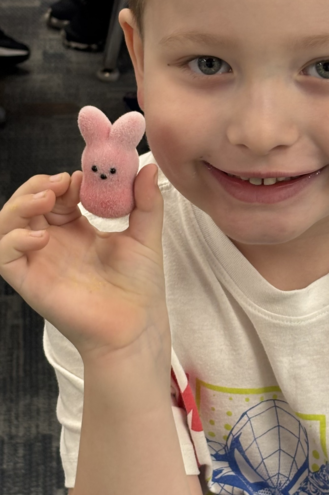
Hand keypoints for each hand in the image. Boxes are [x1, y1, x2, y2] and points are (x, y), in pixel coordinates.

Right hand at [0, 165, 169, 360]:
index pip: (57, 194)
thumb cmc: (140, 287)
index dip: (64, 181)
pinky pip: (4, 256)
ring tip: (47, 199)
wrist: (136, 326)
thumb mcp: (146, 237)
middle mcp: (53, 243)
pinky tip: (42, 237)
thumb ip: (147, 202)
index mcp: (77, 230)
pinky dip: (14, 240)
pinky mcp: (29, 281)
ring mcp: (39, 261)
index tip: (83, 177)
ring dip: (20, 204)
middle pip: (27, 203)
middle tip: (62, 182)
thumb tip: (149, 167)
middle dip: (39, 185)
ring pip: (7, 223)